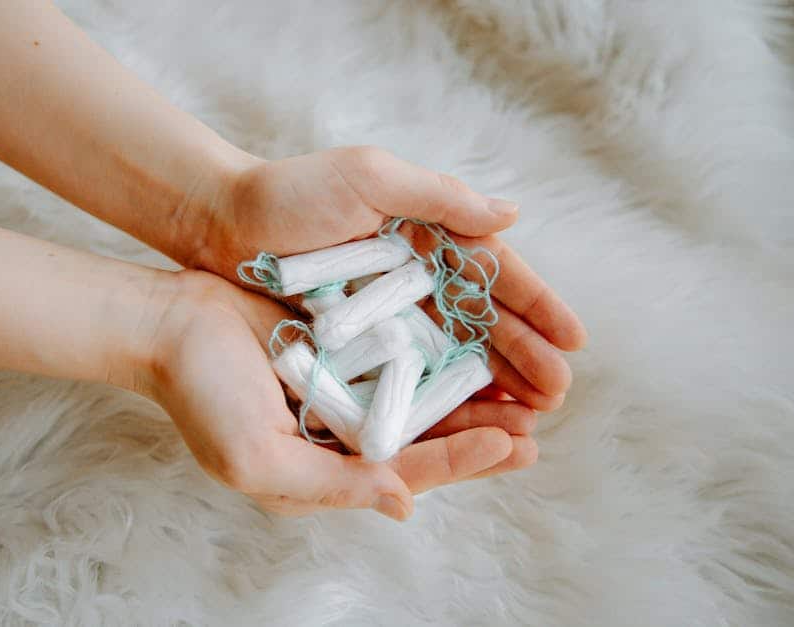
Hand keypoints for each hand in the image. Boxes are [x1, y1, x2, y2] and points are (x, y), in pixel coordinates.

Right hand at [137, 270, 538, 519]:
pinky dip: (437, 353)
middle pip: (423, 440)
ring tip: (524, 392)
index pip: (404, 473)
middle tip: (537, 426)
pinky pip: (399, 353)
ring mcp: (343, 388)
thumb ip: (331, 486)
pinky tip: (474, 344)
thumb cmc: (203, 398)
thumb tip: (404, 507)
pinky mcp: (343, 346)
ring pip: (420, 398)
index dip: (459, 462)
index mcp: (322, 471)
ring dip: (469, 396)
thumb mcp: (259, 462)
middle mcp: (339, 435)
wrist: (169, 325)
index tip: (510, 447)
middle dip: (479, 435)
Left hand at [184, 147, 586, 410]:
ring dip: (493, 383)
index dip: (534, 306)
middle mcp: (414, 275)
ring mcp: (385, 312)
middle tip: (559, 395)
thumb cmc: (292, 193)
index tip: (574, 340)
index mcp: (426, 232)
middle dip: (523, 356)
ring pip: (450, 351)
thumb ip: (440, 197)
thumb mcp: (370, 178)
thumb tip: (513, 216)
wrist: (219, 223)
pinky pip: (405, 370)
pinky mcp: (355, 342)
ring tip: (530, 415)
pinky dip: (438, 392)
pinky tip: (467, 418)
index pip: (493, 273)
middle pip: (480, 321)